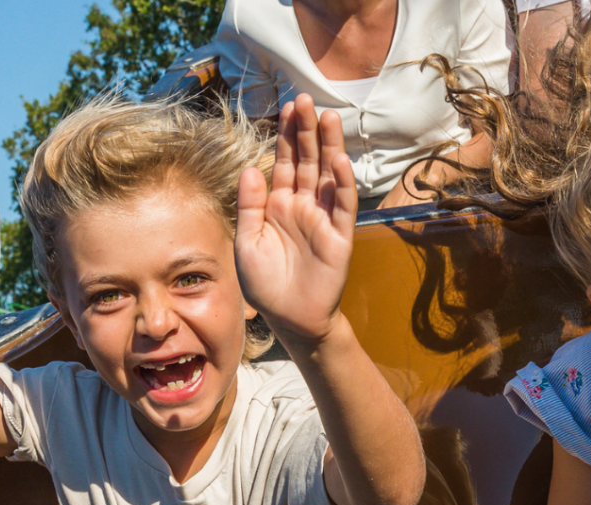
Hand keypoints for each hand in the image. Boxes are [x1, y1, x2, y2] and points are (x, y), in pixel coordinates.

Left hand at [236, 94, 357, 343]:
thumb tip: (251, 167)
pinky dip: (342, 183)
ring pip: (328, 175)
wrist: (291, 320)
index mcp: (278, 205)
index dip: (287, 136)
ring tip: (329, 117)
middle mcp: (303, 206)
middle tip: (307, 98)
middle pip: (307, 161)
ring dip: (329, 146)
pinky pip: (342, 205)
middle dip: (307, 130)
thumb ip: (250, 205)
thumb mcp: (248, 242)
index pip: (285, 162)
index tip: (288, 107)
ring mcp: (323, 219)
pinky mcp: (340, 236)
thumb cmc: (266, 285)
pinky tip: (340, 160)